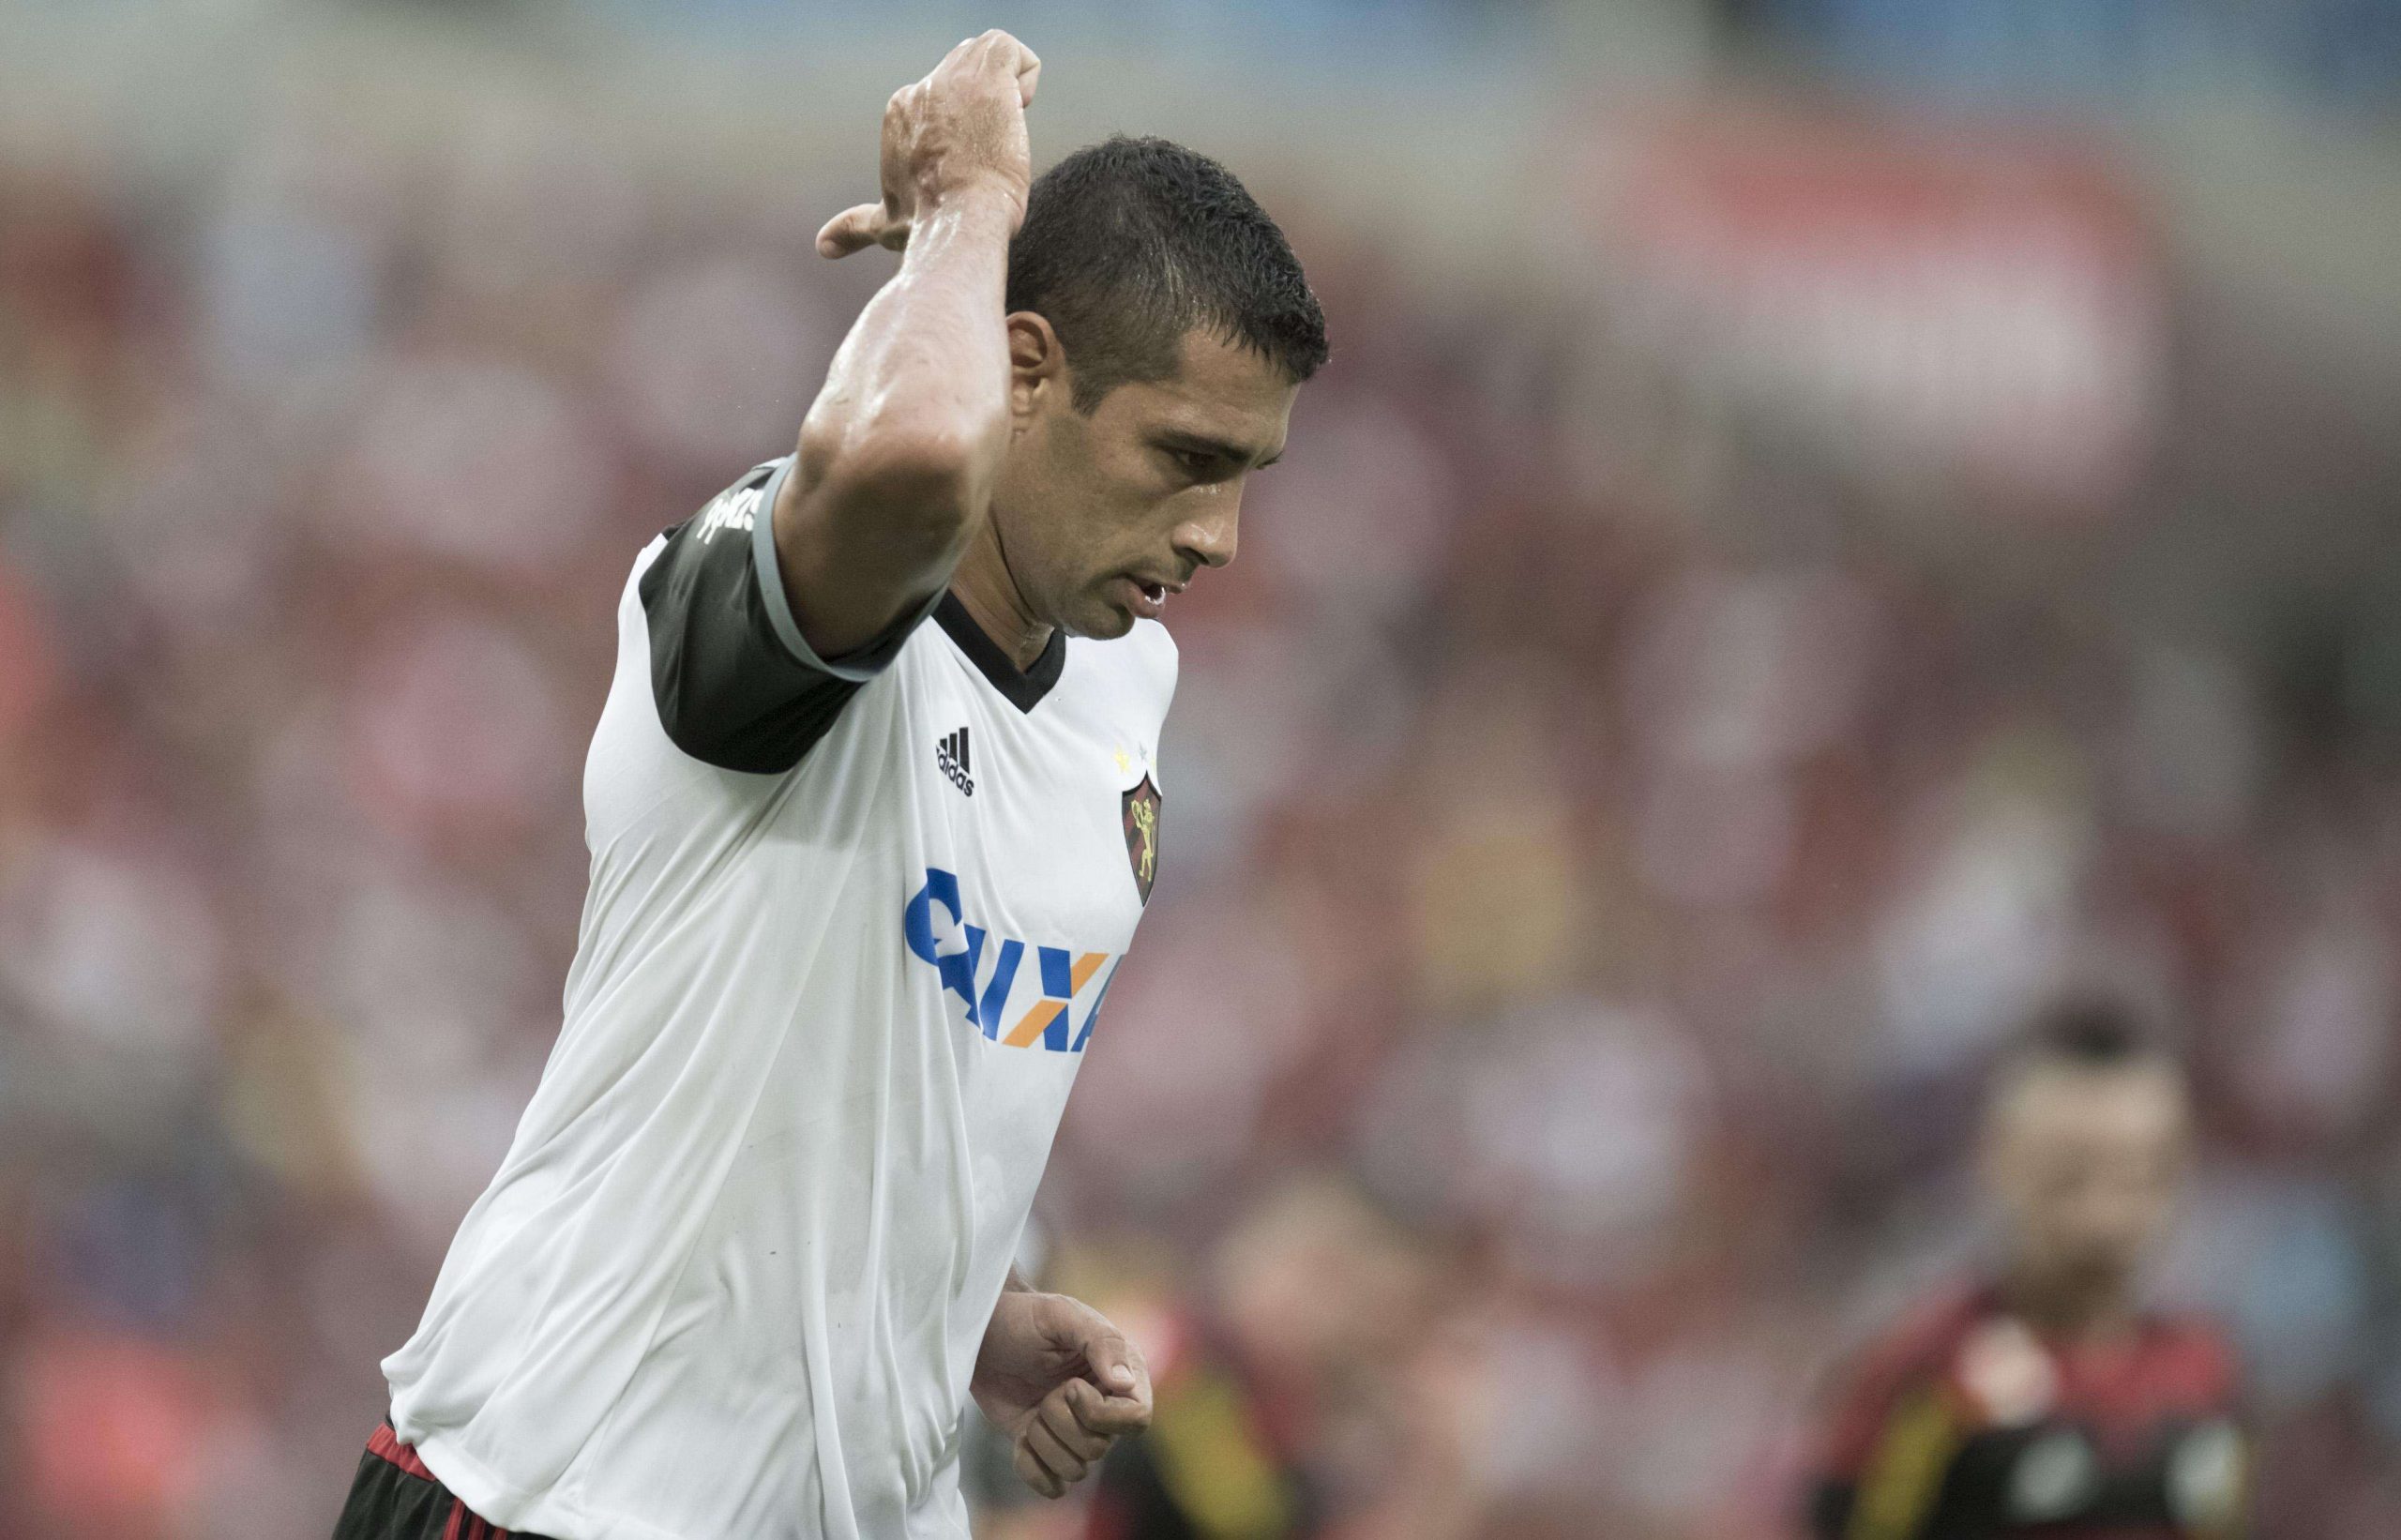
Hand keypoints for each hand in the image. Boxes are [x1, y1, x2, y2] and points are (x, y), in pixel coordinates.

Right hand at [817, 30, 1041, 258]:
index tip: (966, 167)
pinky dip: (1027, 78)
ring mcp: (953, 76)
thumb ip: (854, 227)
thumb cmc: (928, 227)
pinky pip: (1014, 52)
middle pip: (968, 73)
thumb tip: (822, 247)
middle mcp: (921, 88)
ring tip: (1002, 136)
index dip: (968, 132)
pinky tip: (1017, 118)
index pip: (948, 101)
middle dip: (988, 106)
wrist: (958, 220)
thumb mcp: (886, 226)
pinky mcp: (988, 72)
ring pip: (990, 57)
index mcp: (900, 113)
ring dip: (1008, 93)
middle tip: (989, 151)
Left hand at [971, 1289, 1151, 1497]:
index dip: (1102, 1413)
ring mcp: (1075, 1432)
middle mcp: (1105, 1409)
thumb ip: (1101, 1342)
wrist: (982, 1335)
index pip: (1137, 1419)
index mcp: (1122, 1375)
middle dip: (1061, 1421)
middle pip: (1099, 1448)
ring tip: (1033, 1410)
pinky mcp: (1046, 1450)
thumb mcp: (1062, 1315)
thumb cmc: (1025, 1318)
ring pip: (1076, 1470)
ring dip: (1044, 1442)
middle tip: (1046, 1392)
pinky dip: (1032, 1467)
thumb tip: (1125, 1384)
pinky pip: (1052, 1486)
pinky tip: (1021, 1437)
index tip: (1070, 1387)